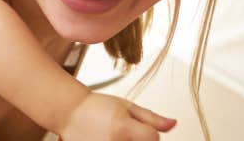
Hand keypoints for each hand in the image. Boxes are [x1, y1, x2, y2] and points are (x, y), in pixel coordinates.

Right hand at [58, 92, 175, 140]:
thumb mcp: (127, 106)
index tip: (142, 129)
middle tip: (126, 133)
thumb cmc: (96, 107)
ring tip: (116, 136)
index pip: (154, 139)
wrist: (69, 113)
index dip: (151, 133)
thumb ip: (151, 118)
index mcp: (123, 128)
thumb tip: (173, 124)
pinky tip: (108, 139)